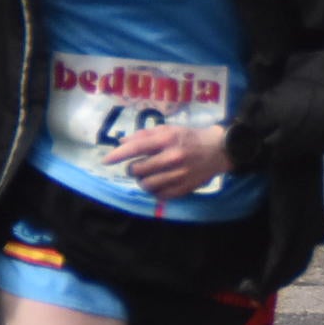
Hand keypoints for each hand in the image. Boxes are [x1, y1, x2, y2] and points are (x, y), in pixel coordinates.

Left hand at [111, 123, 231, 204]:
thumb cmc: (189, 137)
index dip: (118, 155)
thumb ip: (144, 135)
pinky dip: (154, 191)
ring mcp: (178, 175)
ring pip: (147, 185)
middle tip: (136, 166)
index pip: (136, 148)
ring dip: (141, 181)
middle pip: (138, 169)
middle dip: (132, 169)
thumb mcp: (168, 129)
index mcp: (167, 139)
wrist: (218, 150)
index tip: (106, 161)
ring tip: (147, 176)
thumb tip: (121, 142)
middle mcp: (172, 157)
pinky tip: (158, 183)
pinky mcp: (183, 188)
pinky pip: (159, 195)